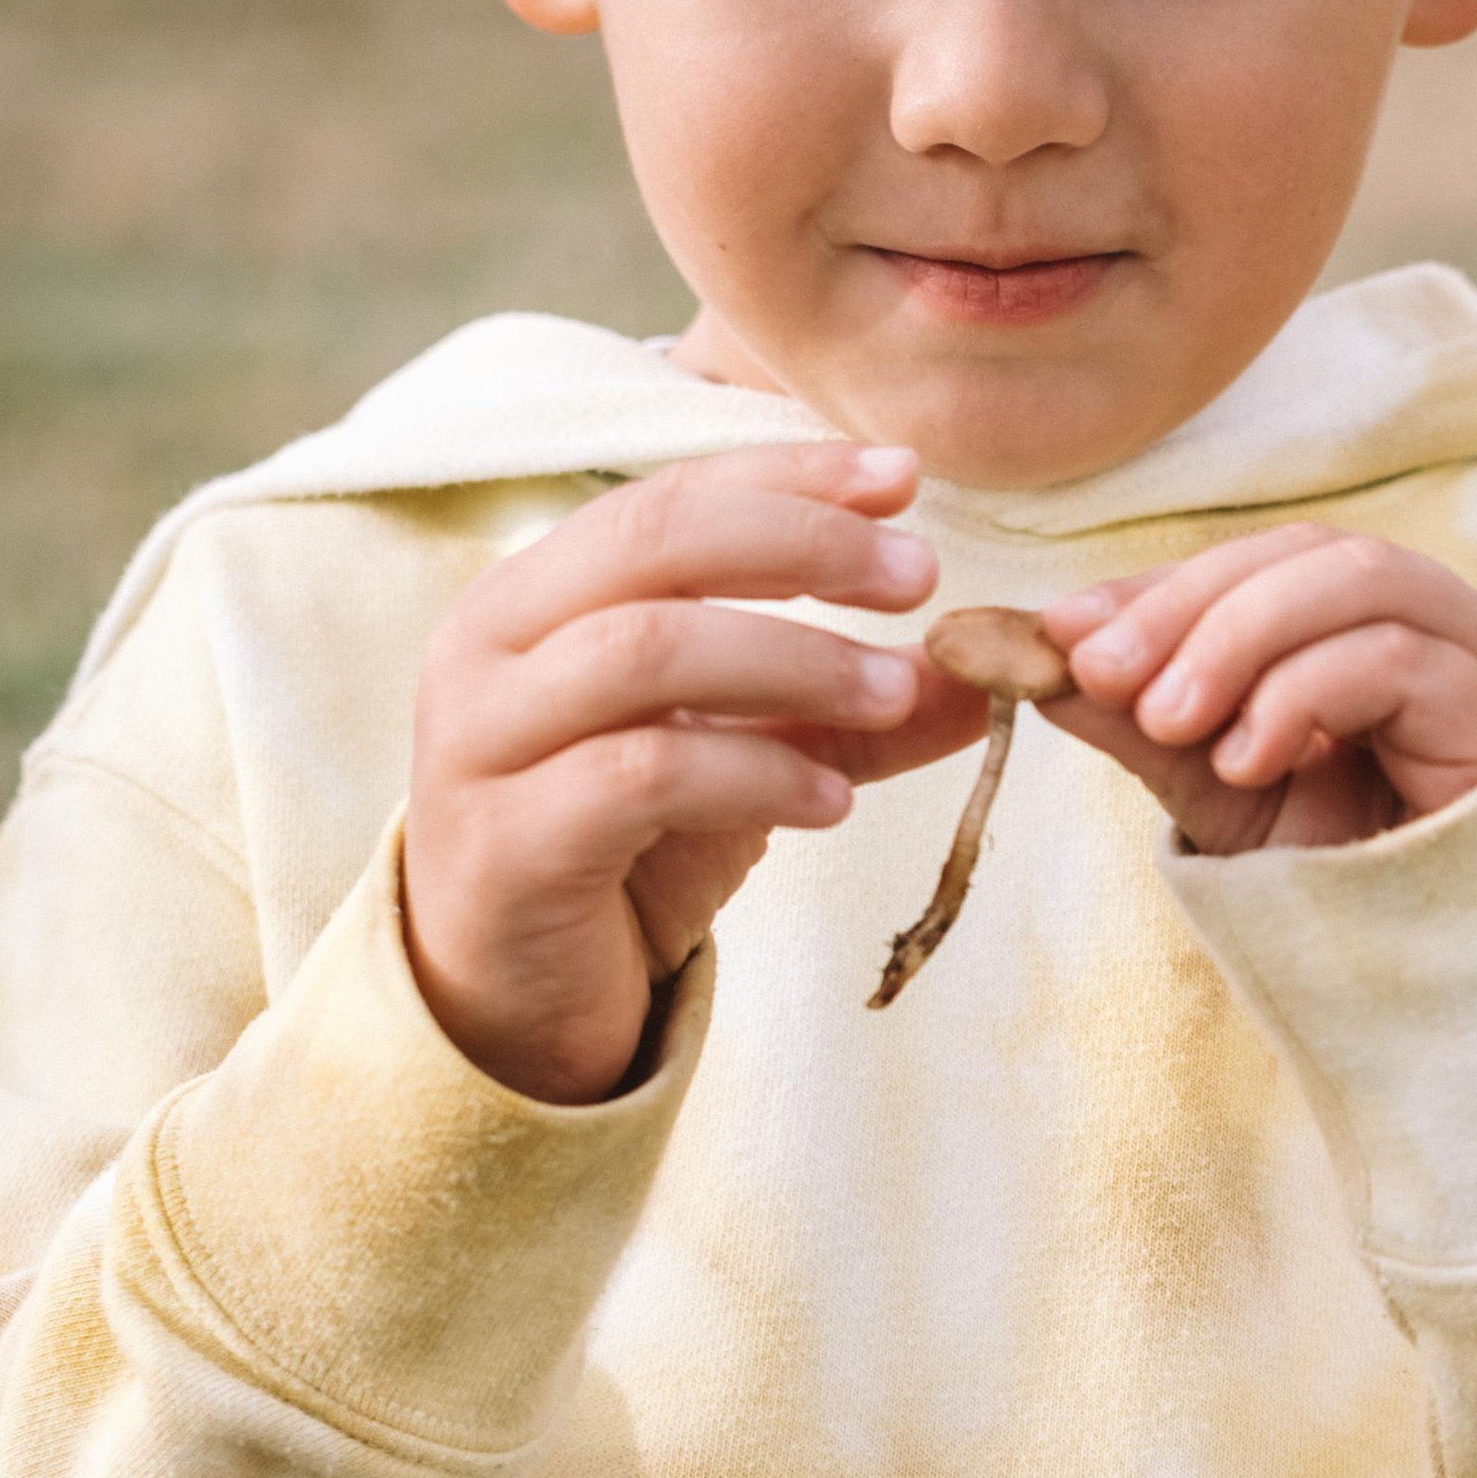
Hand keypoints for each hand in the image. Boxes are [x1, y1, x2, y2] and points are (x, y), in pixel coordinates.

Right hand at [404, 446, 976, 1101]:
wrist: (512, 1002)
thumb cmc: (623, 849)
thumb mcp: (754, 757)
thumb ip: (857, 709)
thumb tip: (994, 665)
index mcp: (537, 594)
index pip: (671, 494)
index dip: (790, 475)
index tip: (905, 478)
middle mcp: (492, 646)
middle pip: (653, 541)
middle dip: (802, 543)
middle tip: (918, 576)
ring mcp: (483, 742)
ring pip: (646, 649)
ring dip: (794, 659)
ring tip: (896, 690)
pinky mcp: (507, 843)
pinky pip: (640, 774)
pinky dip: (754, 772)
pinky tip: (833, 801)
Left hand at [1036, 526, 1476, 856]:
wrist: (1465, 972)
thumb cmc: (1353, 872)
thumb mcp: (1224, 796)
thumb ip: (1144, 728)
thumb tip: (1035, 663)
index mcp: (1354, 621)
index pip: (1249, 564)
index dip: (1153, 586)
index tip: (1057, 630)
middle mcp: (1424, 615)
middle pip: (1300, 550)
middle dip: (1184, 603)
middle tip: (1098, 670)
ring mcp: (1475, 650)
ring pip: (1354, 578)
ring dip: (1239, 635)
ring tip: (1168, 718)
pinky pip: (1397, 656)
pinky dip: (1303, 691)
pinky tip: (1246, 757)